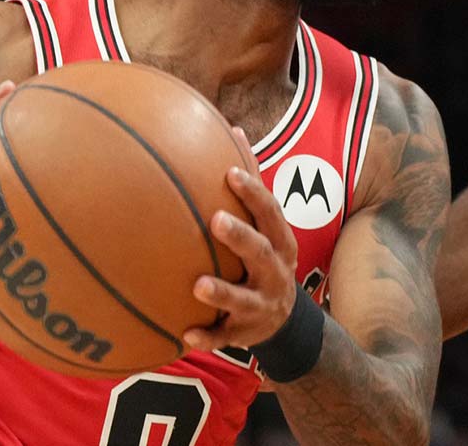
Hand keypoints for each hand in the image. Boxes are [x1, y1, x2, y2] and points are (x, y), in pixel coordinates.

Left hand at [182, 151, 299, 352]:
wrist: (283, 319)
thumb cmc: (264, 257)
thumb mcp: (267, 226)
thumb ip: (251, 185)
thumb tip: (233, 129)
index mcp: (280, 243)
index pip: (271, 214)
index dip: (254, 194)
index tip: (231, 173)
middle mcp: (275, 273)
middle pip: (261, 252)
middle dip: (240, 237)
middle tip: (215, 220)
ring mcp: (261, 305)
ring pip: (243, 300)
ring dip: (222, 293)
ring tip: (198, 285)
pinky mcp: (245, 333)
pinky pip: (225, 337)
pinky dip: (207, 337)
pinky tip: (184, 335)